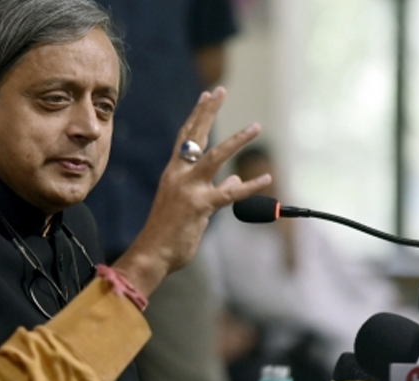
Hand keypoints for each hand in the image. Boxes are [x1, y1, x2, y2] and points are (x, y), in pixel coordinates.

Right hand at [113, 87, 271, 296]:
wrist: (152, 252)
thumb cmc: (167, 230)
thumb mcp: (187, 205)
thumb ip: (210, 189)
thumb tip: (233, 180)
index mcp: (173, 173)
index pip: (185, 137)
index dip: (197, 115)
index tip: (206, 96)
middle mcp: (178, 175)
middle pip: (195, 136)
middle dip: (208, 112)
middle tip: (219, 91)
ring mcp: (189, 189)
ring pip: (215, 157)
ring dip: (236, 141)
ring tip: (255, 127)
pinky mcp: (200, 206)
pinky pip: (229, 193)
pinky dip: (250, 187)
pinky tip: (266, 179)